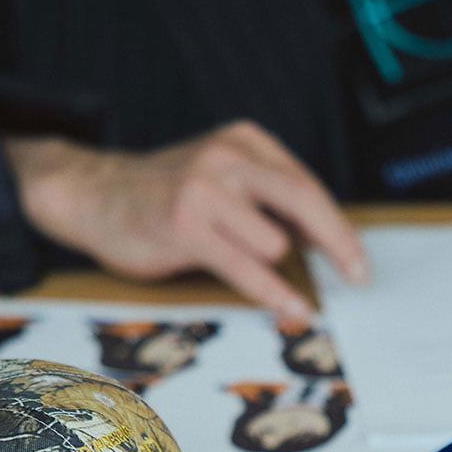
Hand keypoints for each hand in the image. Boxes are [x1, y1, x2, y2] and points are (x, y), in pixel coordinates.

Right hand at [4, 122, 367, 318]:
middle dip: (338, 244)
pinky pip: (246, 267)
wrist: (92, 195)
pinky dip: (274, 293)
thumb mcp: (223, 180)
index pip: (307, 186)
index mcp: (244, 142)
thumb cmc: (166, 197)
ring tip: (238, 264)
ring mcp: (204, 189)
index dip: (338, 228)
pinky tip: (292, 309)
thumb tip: (326, 243)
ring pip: (274, 240)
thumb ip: (270, 201)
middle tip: (359, 278)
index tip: (358, 261)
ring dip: (272, 266)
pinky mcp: (185, 224)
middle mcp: (226, 157)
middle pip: (304, 201)